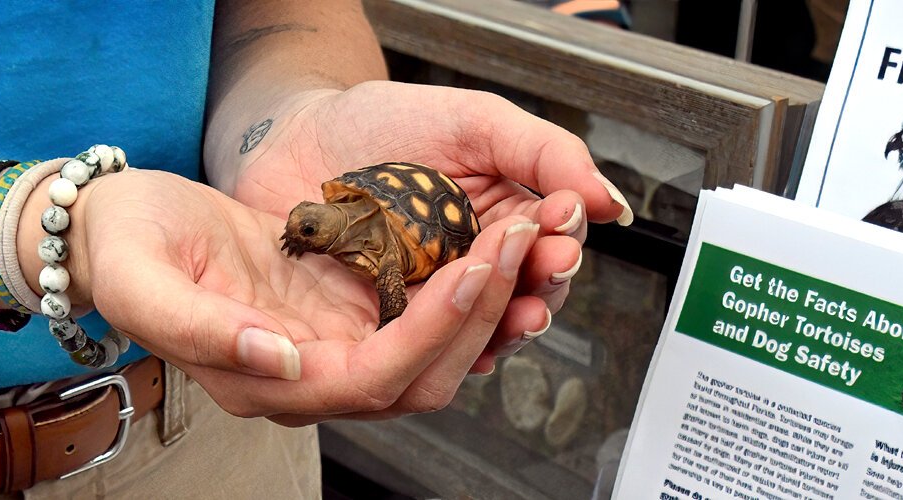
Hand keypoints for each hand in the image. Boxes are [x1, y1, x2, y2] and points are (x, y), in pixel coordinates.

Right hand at [47, 169, 541, 424]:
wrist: (115, 227)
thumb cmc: (122, 250)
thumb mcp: (143, 282)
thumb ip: (203, 331)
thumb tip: (281, 361)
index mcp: (266, 383)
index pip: (373, 381)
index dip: (430, 333)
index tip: (469, 270)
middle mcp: (309, 373)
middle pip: (423, 373)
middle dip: (479, 313)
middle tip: (516, 239)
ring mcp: (330, 340)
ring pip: (433, 345)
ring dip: (481, 296)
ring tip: (514, 231)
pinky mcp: (342, 303)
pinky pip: (417, 305)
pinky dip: (459, 276)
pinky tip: (483, 232)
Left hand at [218, 81, 633, 372]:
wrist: (291, 139)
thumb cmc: (379, 122)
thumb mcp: (472, 120)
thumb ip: (544, 153)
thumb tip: (610, 202)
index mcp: (504, 217)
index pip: (553, 242)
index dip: (562, 238)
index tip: (562, 224)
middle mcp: (475, 264)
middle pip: (528, 292)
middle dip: (544, 283)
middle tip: (549, 263)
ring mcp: (431, 298)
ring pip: (486, 329)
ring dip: (508, 323)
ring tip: (520, 309)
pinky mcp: (387, 326)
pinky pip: (428, 351)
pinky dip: (452, 350)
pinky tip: (470, 343)